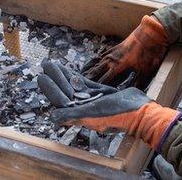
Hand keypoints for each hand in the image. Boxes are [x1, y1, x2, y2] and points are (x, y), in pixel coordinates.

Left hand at [38, 60, 181, 149]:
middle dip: (54, 78)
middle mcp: (83, 108)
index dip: (50, 88)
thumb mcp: (94, 114)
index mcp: (79, 115)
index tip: (41, 76)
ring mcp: (91, 100)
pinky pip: (83, 83)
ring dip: (62, 75)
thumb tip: (52, 118)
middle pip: (64, 91)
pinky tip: (68, 69)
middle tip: (44, 63)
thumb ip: (73, 115)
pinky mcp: (100, 94)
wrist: (140, 113)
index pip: (60, 100)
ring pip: (72, 86)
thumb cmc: (117, 115)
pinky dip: (75, 76)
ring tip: (52, 63)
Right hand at [84, 15, 168, 87]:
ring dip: (93, 68)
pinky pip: (104, 54)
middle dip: (91, 77)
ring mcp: (114, 51)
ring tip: (85, 73)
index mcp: (118, 65)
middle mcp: (112, 58)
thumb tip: (134, 92)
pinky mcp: (117, 46)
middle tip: (82, 83)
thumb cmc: (149, 51)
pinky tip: (97, 59)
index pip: (105, 78)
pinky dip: (99, 58)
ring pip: (100, 61)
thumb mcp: (146, 69)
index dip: (99, 86)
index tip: (92, 92)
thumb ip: (139, 82)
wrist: (150, 32)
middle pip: (98, 69)